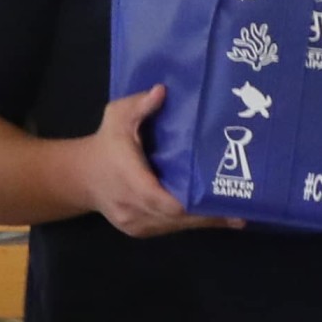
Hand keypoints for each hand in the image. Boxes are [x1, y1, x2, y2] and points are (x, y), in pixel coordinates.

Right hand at [73, 85, 228, 239]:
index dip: (192, 203)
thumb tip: (162, 91)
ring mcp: (136, 224)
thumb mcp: (117, 117)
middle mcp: (133, 207)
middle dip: (207, 215)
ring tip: (235, 215)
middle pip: (177, 219)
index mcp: (130, 180)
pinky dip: (189, 222)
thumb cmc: (105, 144)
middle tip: (240, 210)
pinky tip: (213, 217)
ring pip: (175, 228)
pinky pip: (169, 229)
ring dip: (202, 221)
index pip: (164, 201)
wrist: (80, 177)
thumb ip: (139, 106)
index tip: (219, 197)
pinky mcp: (139, 231)